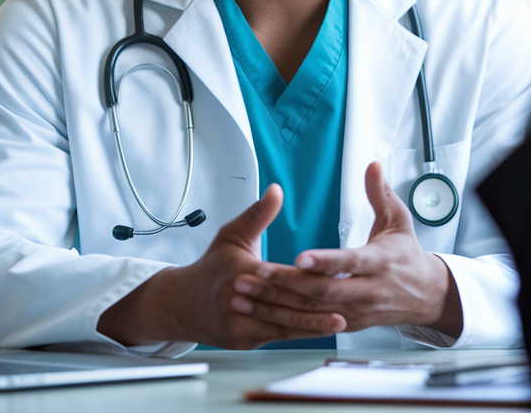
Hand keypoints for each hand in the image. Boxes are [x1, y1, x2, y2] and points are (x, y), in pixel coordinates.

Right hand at [97, 184, 345, 348]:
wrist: (184, 304)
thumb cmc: (213, 267)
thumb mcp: (232, 235)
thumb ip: (258, 214)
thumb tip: (276, 190)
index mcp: (239, 273)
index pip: (279, 275)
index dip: (306, 274)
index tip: (331, 271)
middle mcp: (239, 300)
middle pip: (284, 302)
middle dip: (316, 303)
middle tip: (347, 300)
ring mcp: (240, 324)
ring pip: (283, 324)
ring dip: (313, 324)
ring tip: (340, 320)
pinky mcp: (244, 340)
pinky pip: (278, 337)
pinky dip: (300, 333)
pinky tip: (321, 330)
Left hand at [231, 162, 463, 338]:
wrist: (426, 297)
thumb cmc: (408, 256)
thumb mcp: (399, 221)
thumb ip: (380, 194)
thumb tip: (372, 165)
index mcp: (379, 262)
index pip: (348, 262)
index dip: (324, 261)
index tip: (299, 257)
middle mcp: (367, 291)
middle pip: (322, 291)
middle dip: (285, 282)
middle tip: (254, 272)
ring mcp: (355, 311)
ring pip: (311, 311)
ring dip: (276, 303)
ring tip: (245, 291)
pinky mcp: (347, 324)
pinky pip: (311, 324)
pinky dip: (284, 318)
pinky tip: (260, 309)